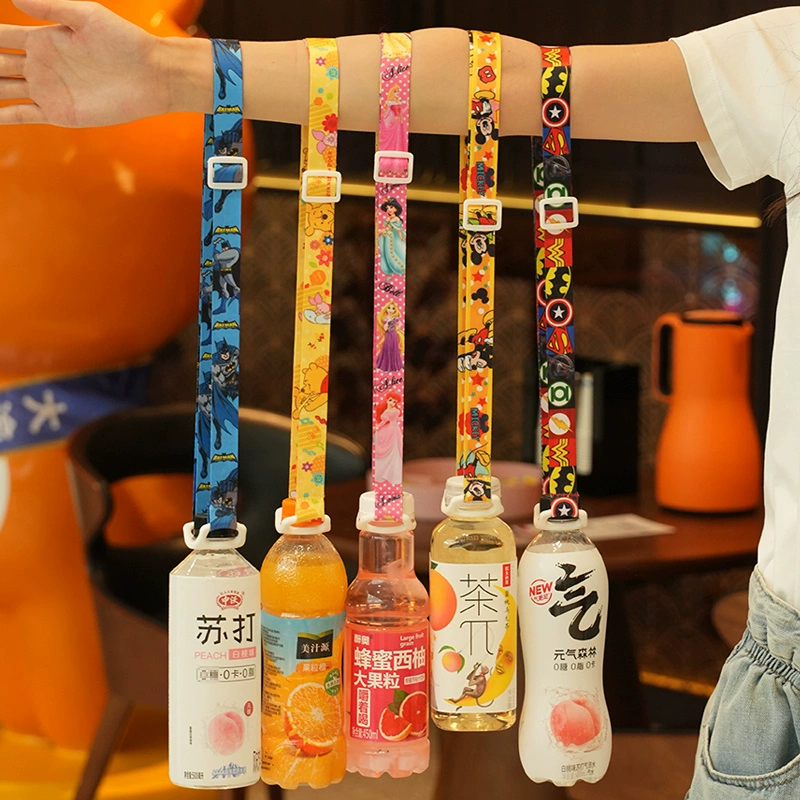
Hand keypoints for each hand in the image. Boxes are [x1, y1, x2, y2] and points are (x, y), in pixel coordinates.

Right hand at [0, 0, 172, 125]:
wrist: (152, 76)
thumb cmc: (124, 42)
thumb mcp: (86, 16)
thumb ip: (50, 8)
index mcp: (41, 39)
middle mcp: (39, 65)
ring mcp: (47, 90)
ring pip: (2, 90)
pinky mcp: (59, 113)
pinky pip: (23, 116)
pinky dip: (3, 118)